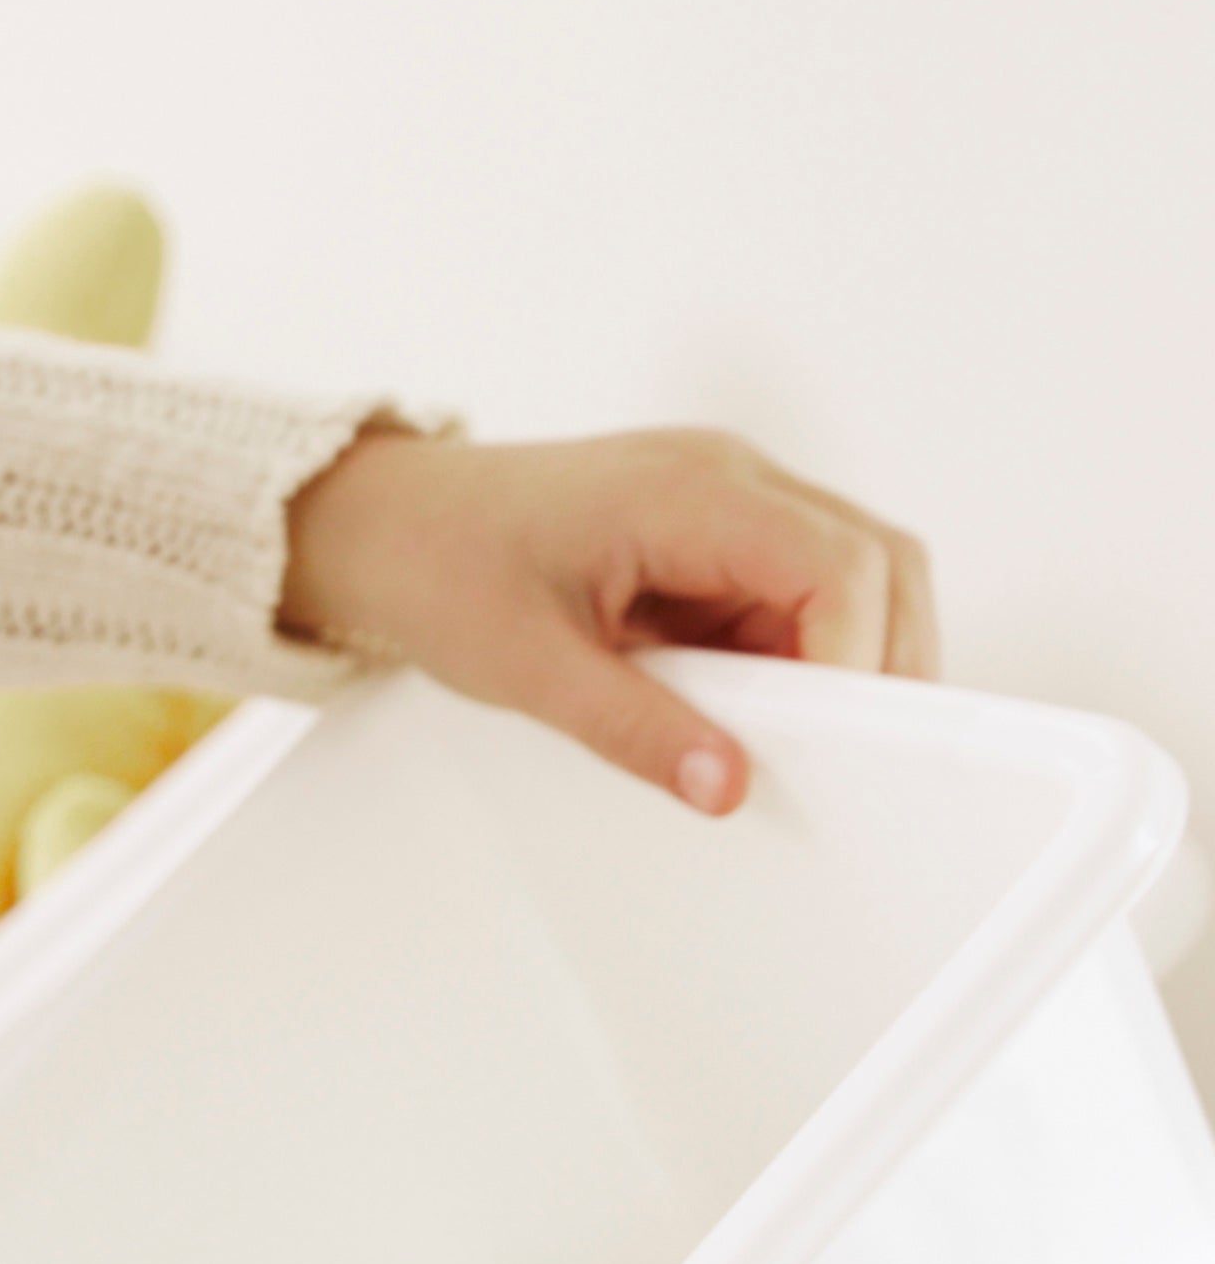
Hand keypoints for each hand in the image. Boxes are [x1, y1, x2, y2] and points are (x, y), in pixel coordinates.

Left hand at [281, 424, 937, 814]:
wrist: (386, 525)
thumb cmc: (439, 568)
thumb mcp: (528, 668)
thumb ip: (634, 728)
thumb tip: (726, 786)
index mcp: (690, 491)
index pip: (839, 565)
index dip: (857, 657)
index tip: (832, 741)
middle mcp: (728, 477)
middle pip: (876, 560)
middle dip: (874, 660)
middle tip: (835, 753)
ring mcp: (728, 497)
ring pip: (849, 574)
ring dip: (833, 657)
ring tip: (783, 734)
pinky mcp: (715, 531)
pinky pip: (794, 588)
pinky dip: (791, 651)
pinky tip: (743, 704)